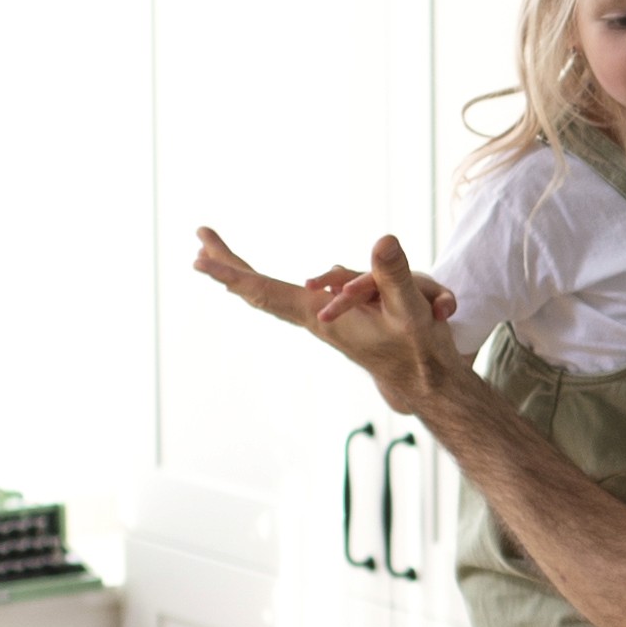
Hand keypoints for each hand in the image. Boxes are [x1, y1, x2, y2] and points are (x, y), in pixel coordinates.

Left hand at [194, 226, 453, 394]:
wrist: (427, 386)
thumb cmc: (419, 351)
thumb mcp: (410, 309)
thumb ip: (393, 275)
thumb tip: (382, 240)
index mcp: (320, 317)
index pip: (266, 292)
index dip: (232, 274)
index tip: (198, 260)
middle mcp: (313, 319)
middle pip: (259, 291)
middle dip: (228, 267)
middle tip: (198, 244)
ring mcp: (321, 321)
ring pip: (273, 295)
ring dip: (244, 277)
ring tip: (214, 260)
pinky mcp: (332, 322)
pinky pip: (289, 299)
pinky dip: (266, 288)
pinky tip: (260, 286)